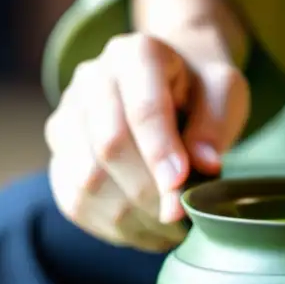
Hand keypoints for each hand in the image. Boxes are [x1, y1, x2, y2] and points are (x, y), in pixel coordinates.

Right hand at [44, 26, 248, 250]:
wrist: (172, 87)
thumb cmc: (200, 91)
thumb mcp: (224, 94)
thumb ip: (215, 125)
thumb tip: (203, 165)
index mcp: (135, 55)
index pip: (141, 109)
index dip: (161, 154)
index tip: (181, 189)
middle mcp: (92, 79)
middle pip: (107, 147)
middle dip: (148, 191)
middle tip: (180, 216)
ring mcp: (68, 115)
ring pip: (85, 179)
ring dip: (130, 215)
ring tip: (167, 228)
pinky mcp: (60, 152)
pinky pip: (74, 200)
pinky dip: (110, 225)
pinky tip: (143, 228)